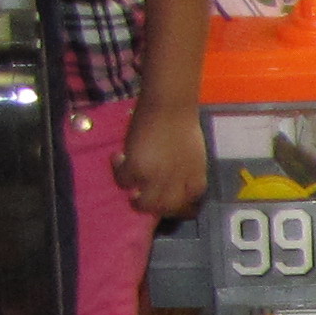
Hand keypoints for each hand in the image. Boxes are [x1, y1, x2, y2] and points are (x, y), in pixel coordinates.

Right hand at [114, 101, 207, 216]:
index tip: (171, 206)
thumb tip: (173, 181)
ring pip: (144, 203)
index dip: (181, 208)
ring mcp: (158, 177)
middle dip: (155, 207)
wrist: (170, 105)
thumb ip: (186, 170)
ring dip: (136, 198)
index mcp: (196, 177)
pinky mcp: (137, 168)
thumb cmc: (183, 123)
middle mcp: (178, 182)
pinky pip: (124, 182)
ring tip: (130, 186)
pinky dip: (119, 172)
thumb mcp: (194, 153)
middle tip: (143, 197)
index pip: (191, 203)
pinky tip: (119, 158)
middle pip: (166, 208)